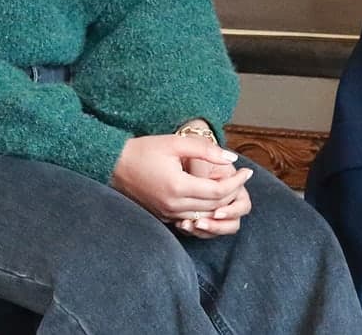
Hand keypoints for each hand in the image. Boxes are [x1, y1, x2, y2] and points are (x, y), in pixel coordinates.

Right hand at [111, 135, 252, 223]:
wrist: (114, 165)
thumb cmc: (144, 150)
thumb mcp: (176, 143)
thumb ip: (206, 150)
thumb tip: (231, 159)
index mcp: (178, 187)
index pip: (218, 191)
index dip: (237, 182)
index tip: (247, 171)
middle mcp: (173, 205)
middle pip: (215, 206)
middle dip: (233, 193)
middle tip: (243, 178)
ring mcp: (167, 214)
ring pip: (205, 216)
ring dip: (221, 204)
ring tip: (232, 186)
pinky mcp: (162, 216)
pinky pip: (192, 218)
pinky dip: (206, 210)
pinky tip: (213, 197)